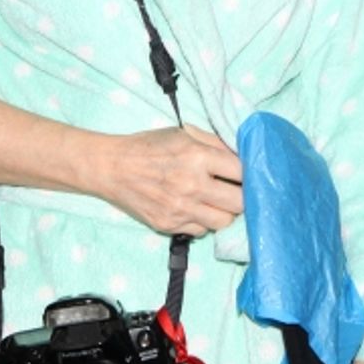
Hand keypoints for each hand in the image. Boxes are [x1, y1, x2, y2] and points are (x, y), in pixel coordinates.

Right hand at [96, 124, 242, 237]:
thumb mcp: (184, 132)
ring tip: (219, 201)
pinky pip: (201, 231)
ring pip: (224, 222)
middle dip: (243, 196)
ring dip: (226, 212)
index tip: (250, 174)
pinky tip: (197, 208)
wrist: (113, 167)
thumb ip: (214, 143)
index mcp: (198, 156)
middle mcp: (192, 185)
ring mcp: (180, 209)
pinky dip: (204, 221)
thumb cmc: (150, 145)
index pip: (242, 172)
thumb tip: (241, 155)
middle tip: (239, 190)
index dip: (249, 173)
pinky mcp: (169, 226)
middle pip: (239, 203)